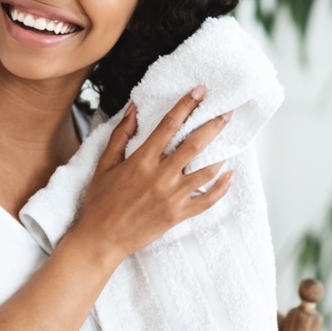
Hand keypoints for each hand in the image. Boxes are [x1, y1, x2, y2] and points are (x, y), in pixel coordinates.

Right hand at [71, 88, 233, 263]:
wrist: (102, 238)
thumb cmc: (100, 202)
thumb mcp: (105, 164)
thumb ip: (121, 135)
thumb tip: (133, 109)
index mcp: (142, 160)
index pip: (169, 125)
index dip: (186, 105)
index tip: (199, 92)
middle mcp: (161, 176)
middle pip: (195, 144)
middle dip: (214, 125)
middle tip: (227, 113)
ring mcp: (172, 196)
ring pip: (206, 171)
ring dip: (221, 154)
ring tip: (230, 142)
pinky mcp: (179, 214)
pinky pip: (208, 199)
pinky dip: (222, 187)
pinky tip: (229, 175)